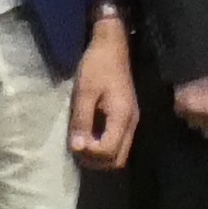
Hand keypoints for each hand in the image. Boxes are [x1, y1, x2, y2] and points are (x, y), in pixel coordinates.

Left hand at [67, 15, 139, 170]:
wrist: (113, 47)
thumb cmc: (97, 67)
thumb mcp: (85, 92)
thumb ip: (82, 121)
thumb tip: (78, 148)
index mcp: (121, 117)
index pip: (108, 151)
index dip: (90, 154)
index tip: (75, 143)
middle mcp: (131, 123)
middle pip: (117, 160)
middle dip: (96, 161)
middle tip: (78, 149)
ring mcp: (131, 121)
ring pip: (119, 154)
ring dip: (100, 157)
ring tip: (82, 145)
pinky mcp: (127, 118)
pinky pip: (118, 143)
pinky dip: (105, 147)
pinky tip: (90, 137)